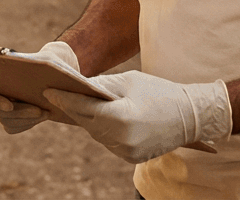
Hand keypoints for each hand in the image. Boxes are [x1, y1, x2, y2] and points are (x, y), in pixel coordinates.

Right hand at [0, 41, 78, 133]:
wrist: (49, 77)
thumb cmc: (43, 63)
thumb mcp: (43, 59)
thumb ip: (38, 62)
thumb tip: (38, 68)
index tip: (10, 105)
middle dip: (19, 111)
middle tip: (39, 110)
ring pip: (6, 121)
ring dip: (27, 119)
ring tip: (46, 112)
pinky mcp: (7, 121)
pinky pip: (13, 127)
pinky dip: (28, 123)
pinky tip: (42, 116)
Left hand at [43, 70, 230, 163]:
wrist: (192, 116)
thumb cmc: (160, 92)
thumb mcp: (128, 81)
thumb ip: (100, 86)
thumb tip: (76, 87)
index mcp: (121, 117)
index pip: (83, 108)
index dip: (63, 99)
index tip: (47, 92)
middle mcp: (122, 139)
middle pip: (87, 122)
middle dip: (71, 109)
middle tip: (53, 96)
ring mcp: (128, 151)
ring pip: (96, 133)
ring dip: (85, 120)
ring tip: (69, 106)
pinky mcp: (132, 157)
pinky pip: (109, 141)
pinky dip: (101, 130)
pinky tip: (93, 118)